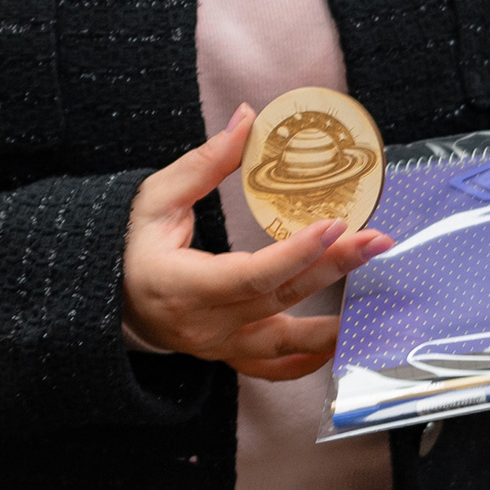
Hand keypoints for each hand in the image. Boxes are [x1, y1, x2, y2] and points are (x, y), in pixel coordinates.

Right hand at [119, 106, 393, 381]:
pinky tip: (341, 343)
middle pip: (279, 299)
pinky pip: (274, 369)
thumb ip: (205, 163)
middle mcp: (205, 325)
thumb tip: (247, 119)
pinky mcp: (229, 357)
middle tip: (376, 241)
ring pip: (284, 343)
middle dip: (332, 268)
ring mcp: (219, 348)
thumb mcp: (157, 199)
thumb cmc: (133, 246)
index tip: (335, 225)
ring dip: (333, 324)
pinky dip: (309, 361)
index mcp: (182, 286)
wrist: (114, 300)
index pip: (250, 274)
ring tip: (376, 303)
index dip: (296, 253)